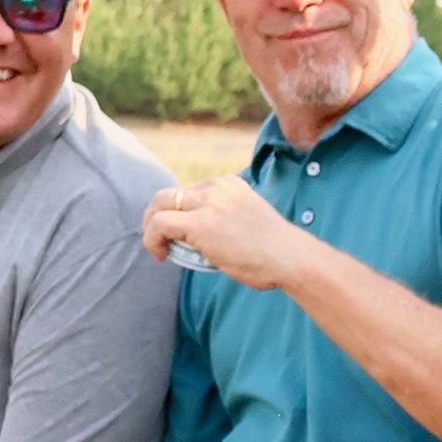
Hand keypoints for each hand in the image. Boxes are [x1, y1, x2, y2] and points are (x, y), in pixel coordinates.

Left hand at [142, 178, 300, 289]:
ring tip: (157, 248)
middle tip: (158, 238)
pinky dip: (151, 239)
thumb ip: (228, 223)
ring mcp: (208, 203)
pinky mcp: (200, 223)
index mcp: (230, 185)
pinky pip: (160, 224)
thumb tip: (210, 243)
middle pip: (170, 193)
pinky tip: (159, 254)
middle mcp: (217, 188)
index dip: (178, 212)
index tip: (179, 234)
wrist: (290, 257)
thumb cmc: (277, 251)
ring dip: (151, 226)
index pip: (190, 192)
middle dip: (156, 214)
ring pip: (160, 203)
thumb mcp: (250, 223)